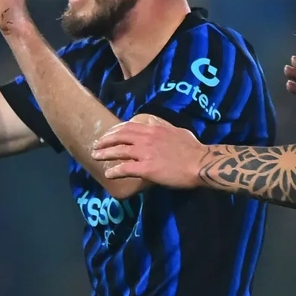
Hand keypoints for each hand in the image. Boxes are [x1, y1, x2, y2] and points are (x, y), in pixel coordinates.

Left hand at [91, 116, 207, 188]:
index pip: (128, 127)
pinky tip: (108, 174)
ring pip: (119, 151)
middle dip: (105, 140)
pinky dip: (115, 171)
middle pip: (119, 137)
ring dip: (104, 154)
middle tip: (96, 145)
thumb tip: (152, 121)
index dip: (115, 130)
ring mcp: (145, 153)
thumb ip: (163, 126)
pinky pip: (125, 169)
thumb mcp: (178, 131)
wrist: (200, 163)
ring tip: (96, 157)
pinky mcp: (146, 169)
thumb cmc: (193, 149)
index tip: (108, 134)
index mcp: (154, 129)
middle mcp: (146, 139)